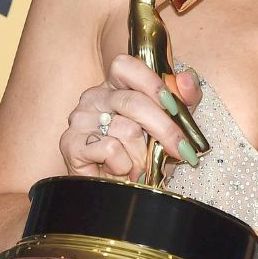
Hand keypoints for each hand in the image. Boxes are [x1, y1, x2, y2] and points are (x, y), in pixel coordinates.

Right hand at [59, 56, 201, 180]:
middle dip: (164, 129)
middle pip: (133, 102)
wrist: (117, 192)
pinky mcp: (71, 143)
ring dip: (142, 157)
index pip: (126, 66)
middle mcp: (93, 97)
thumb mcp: (170, 126)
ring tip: (140, 167)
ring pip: (126, 130)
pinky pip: (110, 149)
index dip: (152, 82)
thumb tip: (186, 78)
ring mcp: (79, 119)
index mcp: (114, 86)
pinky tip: (120, 170)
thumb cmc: (142, 156)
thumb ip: (182, 100)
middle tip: (182, 150)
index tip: (174, 106)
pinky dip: (124, 166)